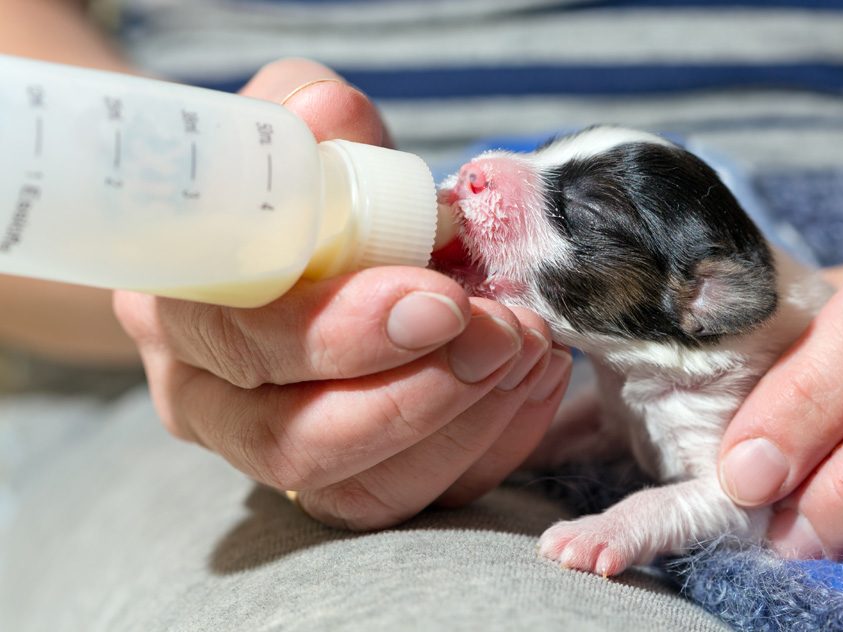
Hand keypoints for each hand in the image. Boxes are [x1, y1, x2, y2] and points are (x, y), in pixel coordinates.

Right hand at [114, 59, 572, 529]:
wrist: (298, 235)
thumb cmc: (290, 178)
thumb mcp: (288, 125)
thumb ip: (301, 115)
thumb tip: (331, 116)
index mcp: (184, 309)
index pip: (243, 345)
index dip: (339, 334)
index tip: (440, 299)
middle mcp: (214, 400)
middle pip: (296, 443)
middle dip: (418, 397)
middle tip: (502, 334)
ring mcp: (279, 451)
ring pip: (363, 490)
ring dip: (465, 424)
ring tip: (528, 347)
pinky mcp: (354, 477)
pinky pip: (424, 493)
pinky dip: (494, 441)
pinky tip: (532, 376)